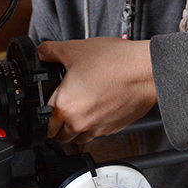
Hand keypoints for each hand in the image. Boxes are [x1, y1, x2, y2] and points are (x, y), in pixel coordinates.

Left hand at [39, 37, 157, 143]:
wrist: (146, 70)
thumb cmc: (116, 62)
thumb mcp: (74, 49)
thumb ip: (50, 52)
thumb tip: (41, 53)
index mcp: (65, 106)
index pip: (43, 125)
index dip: (40, 117)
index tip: (43, 109)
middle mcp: (80, 123)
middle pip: (58, 136)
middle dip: (55, 125)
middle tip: (59, 108)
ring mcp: (98, 128)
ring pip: (77, 139)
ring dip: (73, 129)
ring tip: (77, 108)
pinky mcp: (113, 129)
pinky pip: (95, 133)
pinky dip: (92, 125)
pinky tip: (96, 107)